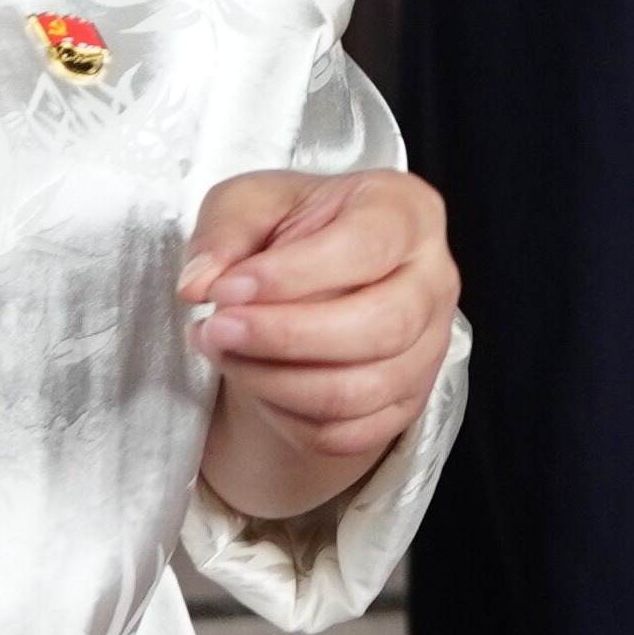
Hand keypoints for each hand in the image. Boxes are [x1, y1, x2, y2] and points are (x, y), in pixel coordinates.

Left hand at [187, 168, 460, 523]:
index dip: (293, 275)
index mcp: (406, 213)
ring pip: (359, 391)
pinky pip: (349, 434)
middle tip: (216, 329)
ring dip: (274, 382)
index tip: (226, 288)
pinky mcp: (407, 402)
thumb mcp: (251, 201)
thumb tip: (200, 283)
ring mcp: (427, 348)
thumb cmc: (293, 229)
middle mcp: (433, 281)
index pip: (367, 247)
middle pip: (379, 328)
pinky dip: (289, 419)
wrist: (315, 278)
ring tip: (222, 352)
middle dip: (284, 338)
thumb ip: (225, 230)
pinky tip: (255, 382)